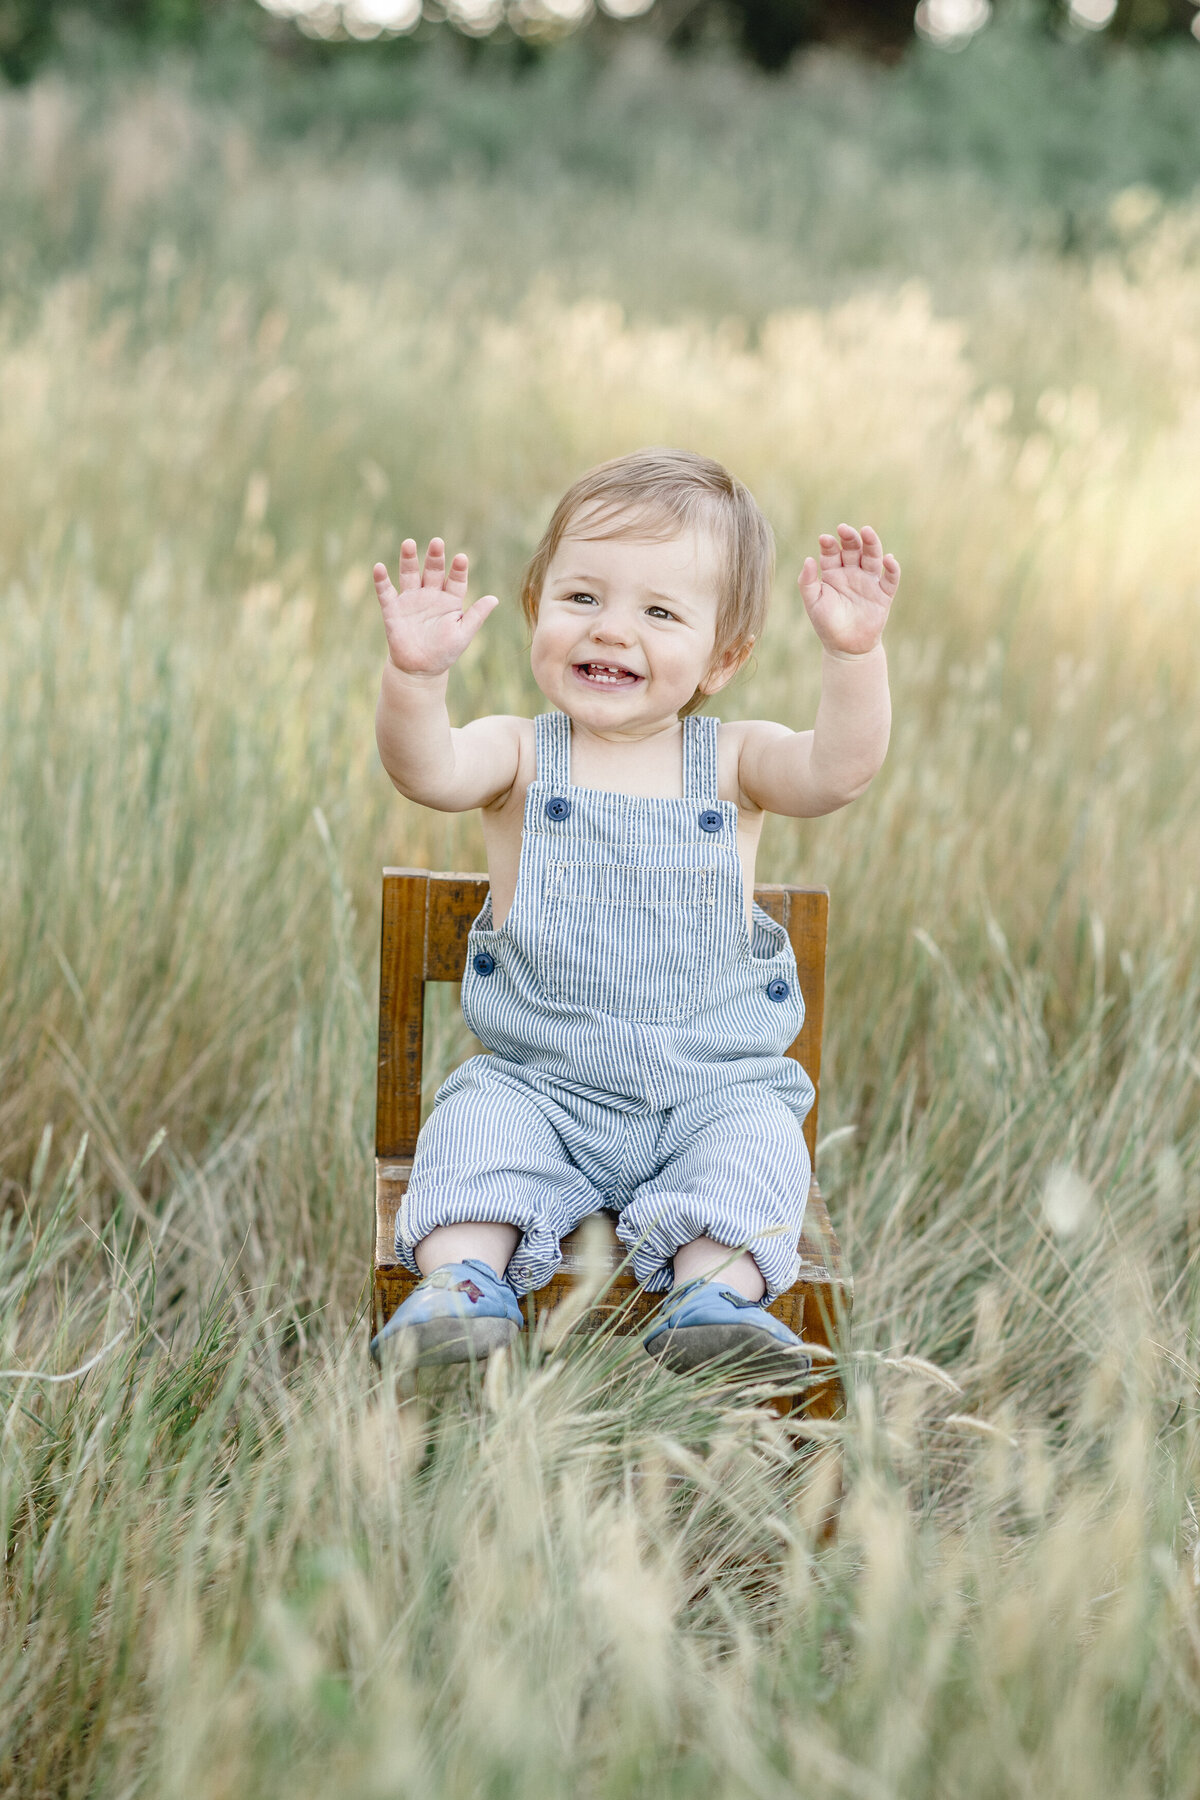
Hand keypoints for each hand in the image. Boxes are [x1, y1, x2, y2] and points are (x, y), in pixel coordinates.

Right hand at [373, 537, 498, 676]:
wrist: (420, 670)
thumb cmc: (444, 652)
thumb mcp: (463, 634)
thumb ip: (476, 616)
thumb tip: (495, 599)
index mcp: (450, 600)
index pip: (456, 580)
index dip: (458, 570)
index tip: (462, 558)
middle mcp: (430, 595)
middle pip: (433, 571)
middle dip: (435, 557)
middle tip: (437, 542)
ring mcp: (411, 600)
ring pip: (409, 575)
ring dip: (409, 559)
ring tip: (409, 543)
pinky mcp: (393, 610)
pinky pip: (386, 593)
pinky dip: (381, 581)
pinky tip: (378, 567)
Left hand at [798, 524, 899, 657]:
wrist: (846, 648)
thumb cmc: (827, 624)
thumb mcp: (813, 603)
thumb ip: (807, 582)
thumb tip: (808, 559)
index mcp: (833, 573)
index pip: (832, 552)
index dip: (829, 544)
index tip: (824, 539)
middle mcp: (852, 573)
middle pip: (853, 549)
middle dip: (849, 538)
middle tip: (844, 529)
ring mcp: (869, 582)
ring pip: (872, 557)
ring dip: (871, 544)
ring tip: (867, 531)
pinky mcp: (884, 594)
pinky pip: (890, 578)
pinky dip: (892, 568)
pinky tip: (889, 559)